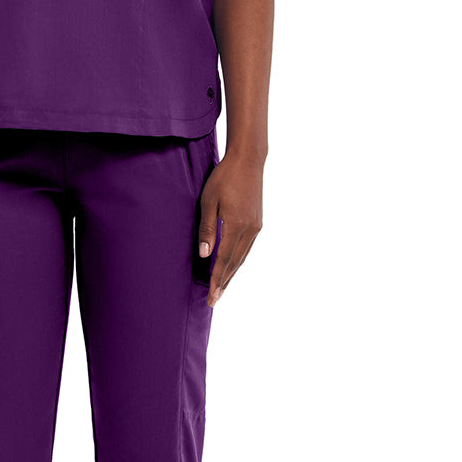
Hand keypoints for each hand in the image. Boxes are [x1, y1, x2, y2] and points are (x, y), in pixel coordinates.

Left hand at [198, 149, 263, 307]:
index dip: (216, 280)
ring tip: (223, 288)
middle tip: (215, 300)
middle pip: (235, 263)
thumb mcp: (208, 201)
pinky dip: (239, 260)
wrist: (248, 160)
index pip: (224, 260)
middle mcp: (249, 230)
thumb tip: (204, 254)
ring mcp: (256, 226)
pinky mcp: (257, 222)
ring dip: (232, 274)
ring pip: (242, 257)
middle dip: (224, 283)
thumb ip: (206, 228)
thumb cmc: (224, 177)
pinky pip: (247, 248)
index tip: (212, 298)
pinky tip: (233, 266)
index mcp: (236, 226)